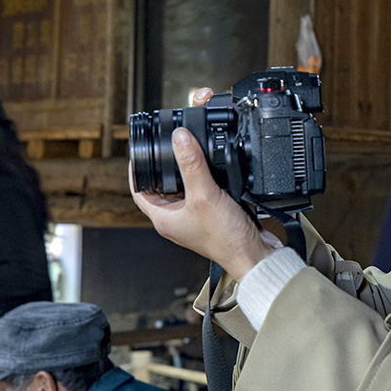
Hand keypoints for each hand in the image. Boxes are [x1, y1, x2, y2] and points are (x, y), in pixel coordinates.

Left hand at [130, 127, 274, 281]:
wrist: (253, 253)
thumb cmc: (224, 239)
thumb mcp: (204, 195)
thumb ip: (192, 164)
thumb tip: (180, 137)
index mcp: (164, 219)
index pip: (139, 191)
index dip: (136, 171)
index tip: (139, 153)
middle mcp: (178, 219)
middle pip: (164, 187)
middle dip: (166, 166)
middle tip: (170, 147)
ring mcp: (196, 217)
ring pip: (186, 188)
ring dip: (189, 171)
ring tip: (193, 154)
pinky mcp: (214, 214)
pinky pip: (206, 191)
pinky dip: (209, 178)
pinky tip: (217, 169)